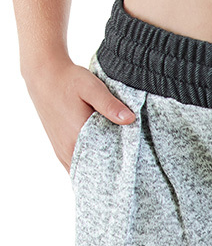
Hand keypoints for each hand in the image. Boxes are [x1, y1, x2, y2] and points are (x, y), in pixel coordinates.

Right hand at [23, 55, 135, 173]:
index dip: (118, 168)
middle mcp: (67, 149)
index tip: (133, 167)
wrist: (44, 74)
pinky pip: (75, 165)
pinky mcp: (59, 147)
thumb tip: (130, 119)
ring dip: (99, 169)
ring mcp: (61, 151)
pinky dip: (88, 165)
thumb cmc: (68, 79)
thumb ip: (110, 105)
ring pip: (83, 170)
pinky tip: (100, 160)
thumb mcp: (92, 87)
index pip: (102, 165)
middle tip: (130, 168)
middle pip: (94, 171)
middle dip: (111, 171)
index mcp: (77, 137)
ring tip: (117, 166)